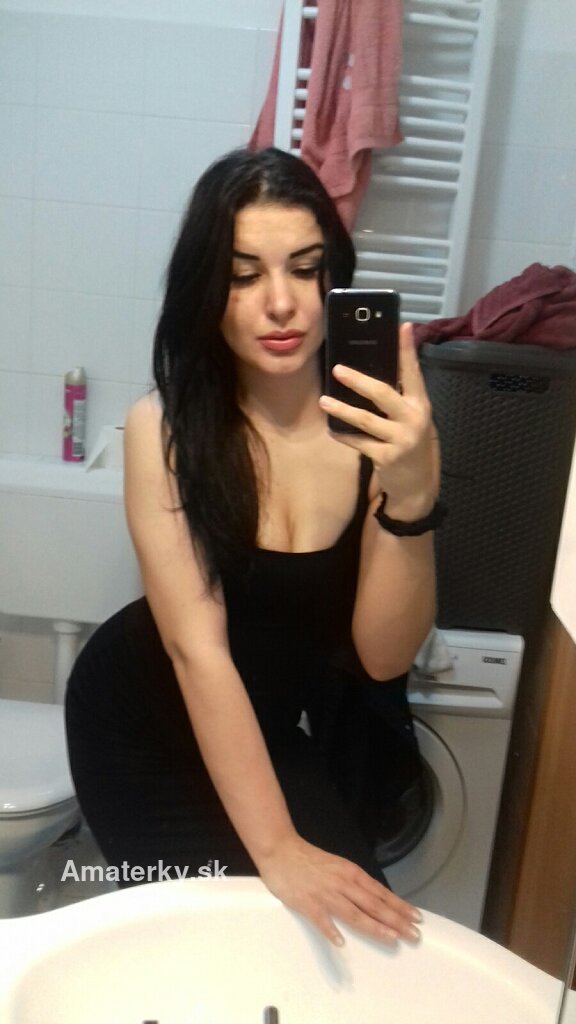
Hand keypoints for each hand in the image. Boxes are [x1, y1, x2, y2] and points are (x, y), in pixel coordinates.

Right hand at [257, 833, 421, 947]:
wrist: (281, 849)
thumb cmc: (310, 859)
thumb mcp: (338, 866)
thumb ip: (354, 883)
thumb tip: (375, 899)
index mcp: (351, 873)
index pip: (380, 893)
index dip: (399, 906)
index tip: (416, 917)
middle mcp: (343, 883)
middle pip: (373, 904)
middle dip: (395, 920)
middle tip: (414, 934)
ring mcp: (325, 893)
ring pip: (354, 912)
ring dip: (374, 926)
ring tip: (391, 938)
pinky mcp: (307, 901)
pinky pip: (321, 919)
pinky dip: (331, 930)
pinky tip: (341, 943)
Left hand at [320, 323, 439, 518]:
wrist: (418, 486)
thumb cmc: (413, 445)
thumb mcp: (414, 419)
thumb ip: (401, 398)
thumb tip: (375, 370)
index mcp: (421, 405)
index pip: (413, 372)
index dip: (407, 350)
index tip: (402, 326)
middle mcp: (413, 420)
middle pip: (382, 394)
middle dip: (358, 380)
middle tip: (337, 369)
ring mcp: (400, 440)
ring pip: (365, 420)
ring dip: (342, 409)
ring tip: (324, 400)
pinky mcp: (385, 458)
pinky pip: (358, 442)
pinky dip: (344, 435)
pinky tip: (331, 428)